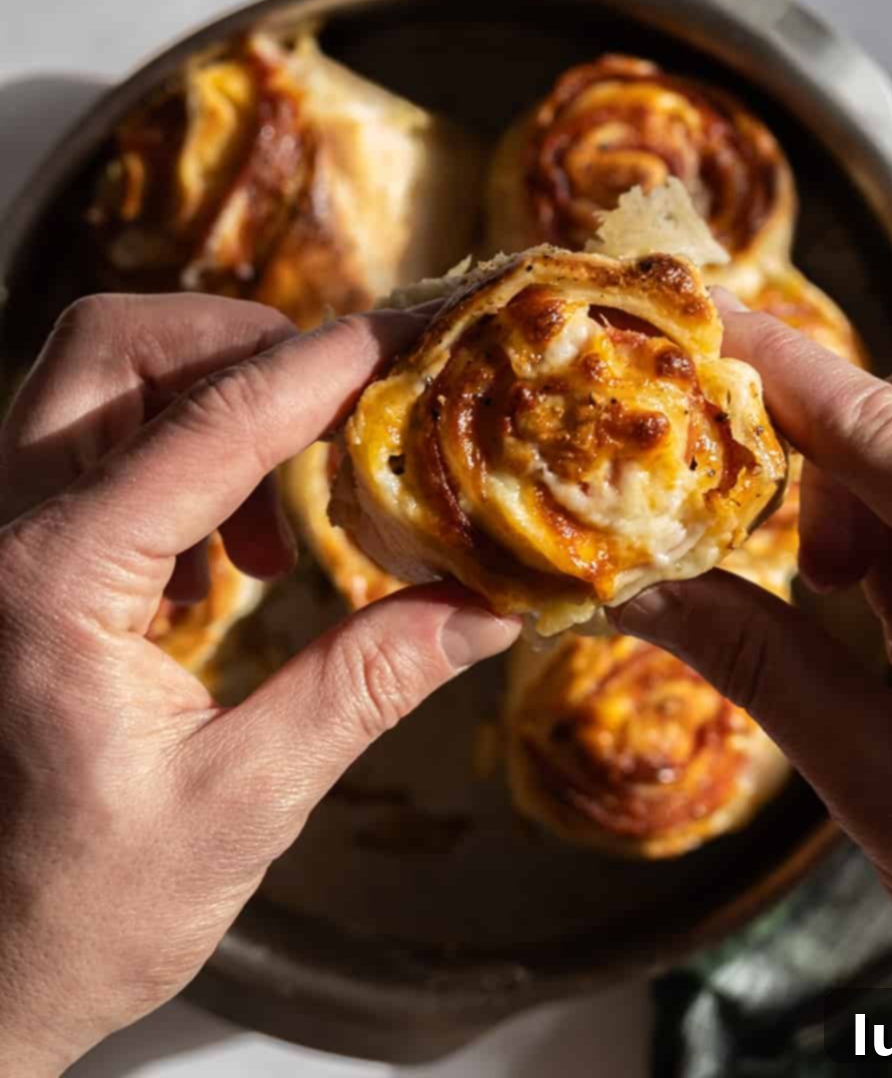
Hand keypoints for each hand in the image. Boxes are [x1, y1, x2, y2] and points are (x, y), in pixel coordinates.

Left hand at [0, 294, 518, 1074]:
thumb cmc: (78, 913)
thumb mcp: (242, 800)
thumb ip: (364, 683)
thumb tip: (485, 606)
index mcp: (52, 586)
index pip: (208, 433)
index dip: (319, 373)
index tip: (403, 336)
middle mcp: (2, 535)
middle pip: (113, 349)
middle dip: (238, 347)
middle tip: (336, 404)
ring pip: (96, 382)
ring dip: (210, 403)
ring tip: (284, 515)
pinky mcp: (14, 561)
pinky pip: (94, 447)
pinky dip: (180, 457)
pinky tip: (229, 550)